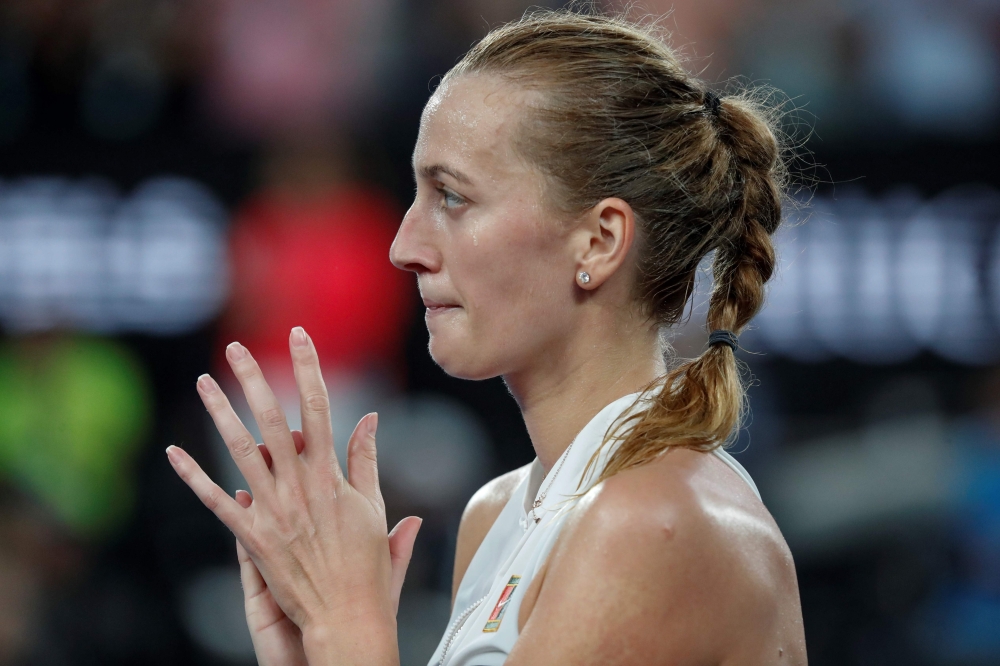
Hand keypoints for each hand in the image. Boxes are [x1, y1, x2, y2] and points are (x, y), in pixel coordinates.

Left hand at [166, 327, 421, 664]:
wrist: (346, 618)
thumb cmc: (365, 565)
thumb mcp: (374, 507)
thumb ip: (366, 460)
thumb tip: (370, 418)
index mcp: (332, 477)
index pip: (319, 408)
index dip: (308, 368)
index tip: (299, 336)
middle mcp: (299, 487)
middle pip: (272, 419)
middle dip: (254, 378)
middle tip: (237, 347)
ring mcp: (272, 511)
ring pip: (240, 451)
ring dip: (219, 413)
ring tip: (204, 382)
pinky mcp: (251, 537)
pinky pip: (215, 501)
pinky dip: (193, 476)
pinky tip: (174, 453)